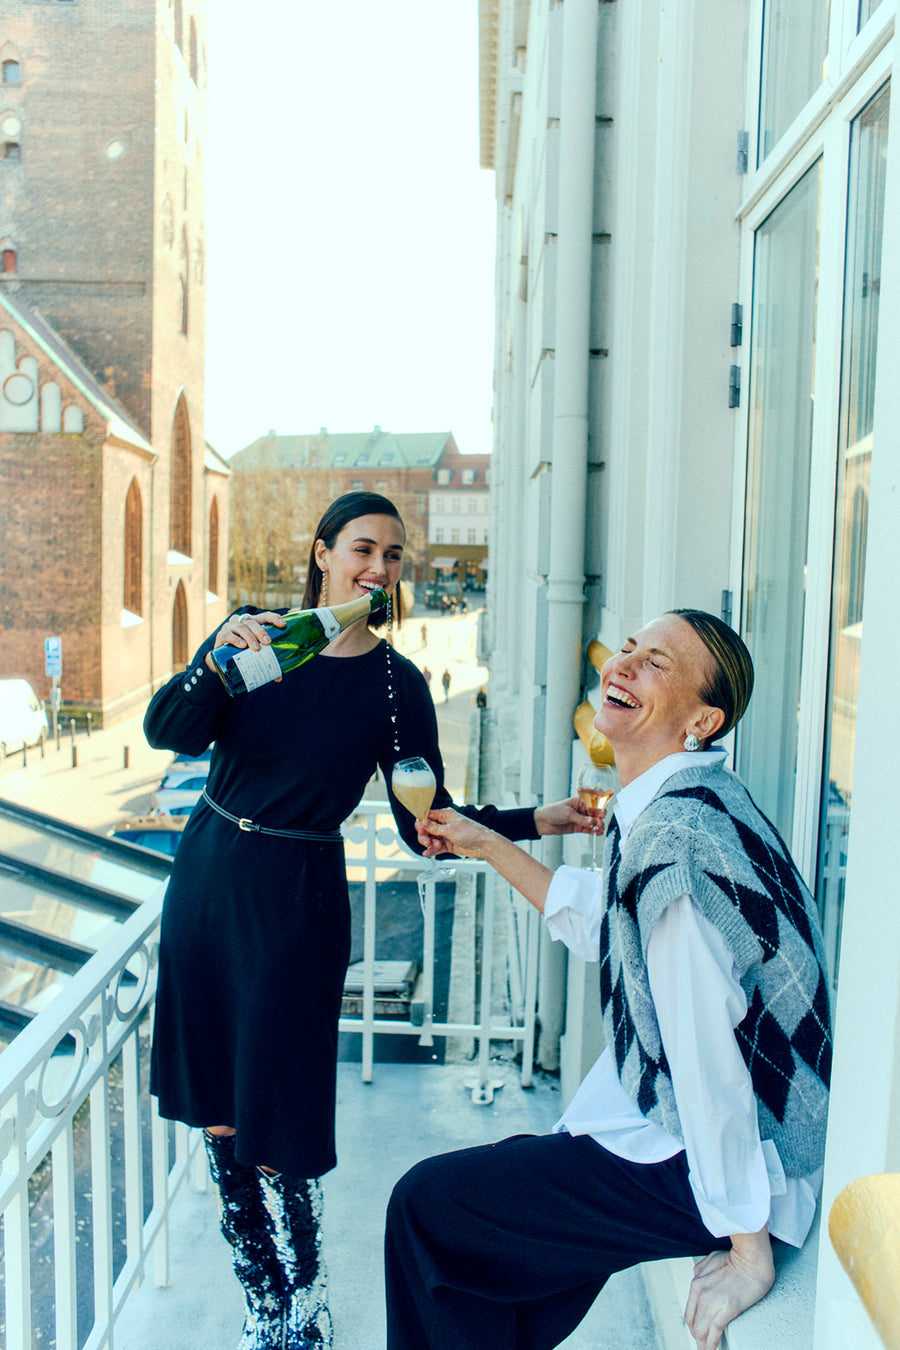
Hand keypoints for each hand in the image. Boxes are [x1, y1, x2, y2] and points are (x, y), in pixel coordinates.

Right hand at [205, 612, 286, 674]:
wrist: (221, 658)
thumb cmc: (241, 652)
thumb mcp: (253, 653)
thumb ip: (265, 662)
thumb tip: (278, 678)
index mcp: (253, 623)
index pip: (264, 616)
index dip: (274, 618)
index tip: (282, 624)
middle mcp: (241, 621)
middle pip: (252, 622)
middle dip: (261, 631)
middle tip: (268, 642)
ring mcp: (230, 627)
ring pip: (241, 627)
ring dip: (250, 636)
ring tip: (256, 648)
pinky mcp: (221, 635)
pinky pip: (228, 635)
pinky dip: (236, 639)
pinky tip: (242, 645)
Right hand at [416, 808, 495, 859]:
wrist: (484, 845)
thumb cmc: (471, 833)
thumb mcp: (450, 830)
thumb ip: (435, 828)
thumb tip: (423, 823)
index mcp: (445, 815)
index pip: (427, 816)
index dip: (421, 823)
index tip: (421, 830)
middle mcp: (445, 824)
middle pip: (427, 829)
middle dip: (425, 835)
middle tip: (428, 842)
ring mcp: (446, 835)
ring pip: (431, 838)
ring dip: (430, 843)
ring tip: (437, 846)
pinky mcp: (449, 844)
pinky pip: (437, 847)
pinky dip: (432, 850)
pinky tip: (427, 853)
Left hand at [535, 796, 601, 836]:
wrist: (543, 822)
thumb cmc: (553, 812)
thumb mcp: (567, 813)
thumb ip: (580, 819)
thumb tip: (592, 822)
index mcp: (580, 802)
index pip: (593, 805)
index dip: (599, 809)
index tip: (602, 814)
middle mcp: (581, 810)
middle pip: (595, 814)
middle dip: (599, 819)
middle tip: (599, 823)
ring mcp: (580, 819)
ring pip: (593, 823)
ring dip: (598, 826)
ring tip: (600, 830)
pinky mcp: (578, 828)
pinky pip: (588, 829)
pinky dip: (594, 831)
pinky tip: (598, 833)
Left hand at [683, 1230, 774, 1349]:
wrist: (752, 1258)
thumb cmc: (735, 1258)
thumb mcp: (709, 1261)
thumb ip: (700, 1273)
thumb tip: (697, 1281)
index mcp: (696, 1283)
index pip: (689, 1315)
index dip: (693, 1328)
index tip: (699, 1335)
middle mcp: (701, 1293)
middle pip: (694, 1326)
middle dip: (698, 1340)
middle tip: (703, 1347)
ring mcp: (714, 1301)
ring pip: (702, 1332)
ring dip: (704, 1345)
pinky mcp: (728, 1308)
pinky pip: (715, 1332)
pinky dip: (712, 1345)